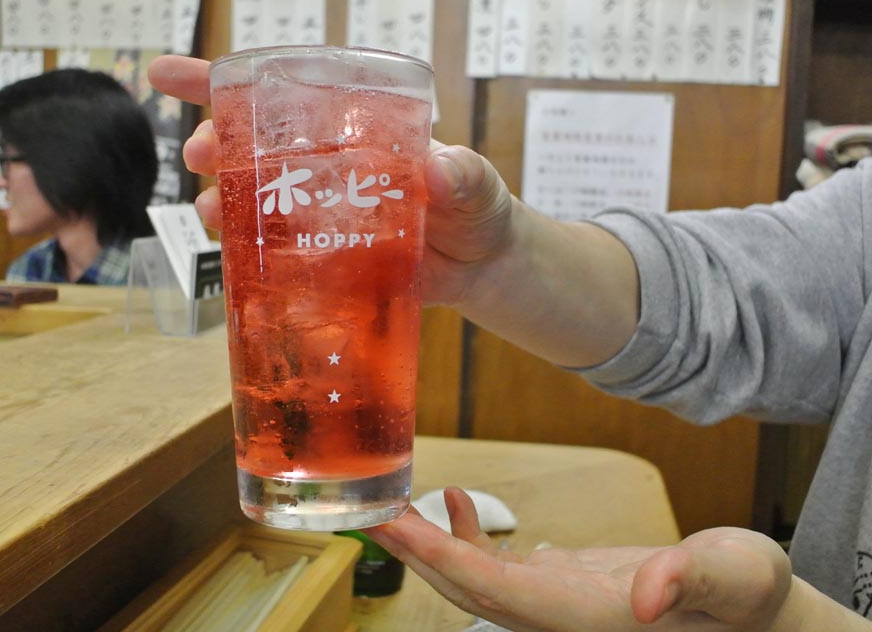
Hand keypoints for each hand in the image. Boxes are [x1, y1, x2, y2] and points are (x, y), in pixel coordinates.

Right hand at [147, 54, 513, 306]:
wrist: (484, 268)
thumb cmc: (478, 208)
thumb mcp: (474, 184)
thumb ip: (462, 174)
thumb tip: (440, 167)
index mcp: (351, 129)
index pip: (283, 94)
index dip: (221, 82)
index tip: (167, 75)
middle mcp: (326, 166)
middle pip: (253, 145)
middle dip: (214, 142)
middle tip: (198, 153)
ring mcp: (320, 212)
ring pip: (254, 198)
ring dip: (221, 199)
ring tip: (207, 211)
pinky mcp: (324, 257)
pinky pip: (275, 251)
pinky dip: (248, 253)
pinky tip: (233, 257)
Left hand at [366, 487, 795, 631]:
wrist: (752, 615)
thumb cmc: (749, 596)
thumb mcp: (738, 575)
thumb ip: (694, 580)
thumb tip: (646, 593)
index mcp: (589, 618)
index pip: (495, 593)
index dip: (438, 558)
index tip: (393, 524)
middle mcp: (561, 618)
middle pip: (467, 589)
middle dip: (413, 550)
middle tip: (367, 506)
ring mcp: (557, 605)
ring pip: (474, 579)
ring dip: (429, 542)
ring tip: (393, 501)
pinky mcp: (561, 587)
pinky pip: (497, 568)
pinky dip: (466, 535)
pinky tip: (453, 501)